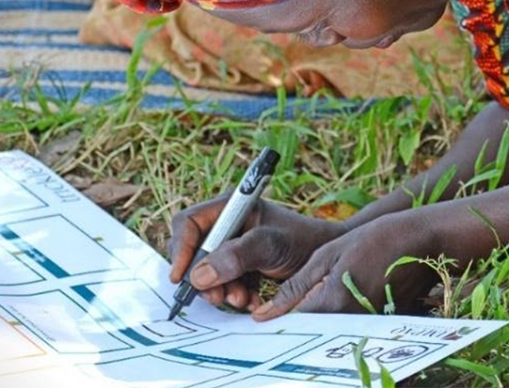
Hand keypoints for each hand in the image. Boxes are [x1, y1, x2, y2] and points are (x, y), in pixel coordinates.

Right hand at [169, 195, 346, 310]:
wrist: (328, 258)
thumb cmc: (301, 241)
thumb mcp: (268, 245)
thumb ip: (235, 256)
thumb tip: (198, 274)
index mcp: (229, 207)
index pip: (189, 223)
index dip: (180, 248)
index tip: (181, 276)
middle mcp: (227, 224)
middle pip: (195, 251)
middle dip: (205, 278)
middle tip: (218, 297)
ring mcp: (234, 245)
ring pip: (209, 272)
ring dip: (222, 290)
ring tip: (243, 300)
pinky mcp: (242, 264)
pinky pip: (224, 282)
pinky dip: (234, 294)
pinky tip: (252, 301)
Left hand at [252, 211, 439, 320]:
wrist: (423, 242)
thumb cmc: (376, 239)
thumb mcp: (329, 254)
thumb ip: (296, 286)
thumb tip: (264, 315)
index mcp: (333, 303)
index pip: (292, 325)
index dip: (274, 321)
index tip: (257, 320)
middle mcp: (350, 323)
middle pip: (310, 333)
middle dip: (293, 323)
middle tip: (277, 312)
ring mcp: (366, 327)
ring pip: (328, 332)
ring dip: (315, 321)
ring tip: (310, 302)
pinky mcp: (377, 326)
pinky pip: (347, 328)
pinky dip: (336, 319)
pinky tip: (337, 299)